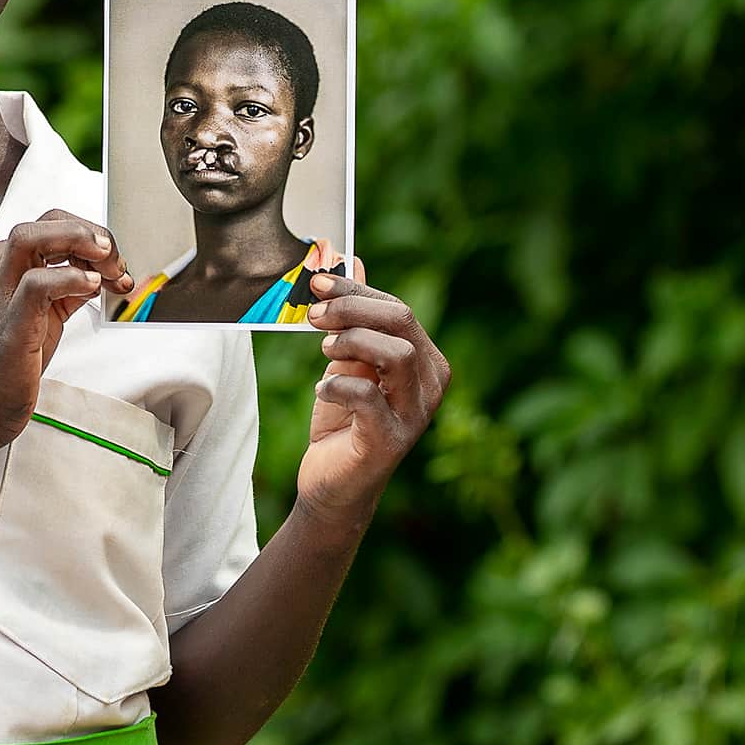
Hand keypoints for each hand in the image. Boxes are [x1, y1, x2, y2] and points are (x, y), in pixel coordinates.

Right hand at [0, 210, 135, 454]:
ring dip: (78, 242)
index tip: (116, 265)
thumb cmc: (3, 367)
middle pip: (46, 222)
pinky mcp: (7, 321)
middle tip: (116, 261)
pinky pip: (37, 282)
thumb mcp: (43, 316)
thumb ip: (66, 290)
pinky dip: (70, 278)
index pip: (51, 225)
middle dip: (91, 233)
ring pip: (30, 237)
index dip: (91, 237)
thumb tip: (100, 274)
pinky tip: (91, 288)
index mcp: (3, 266)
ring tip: (107, 265)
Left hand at [298, 258, 451, 526]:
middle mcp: (431, 386)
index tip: (315, 283)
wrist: (332, 483)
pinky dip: (339, 384)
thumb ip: (353, 316)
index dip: (356, 292)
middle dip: (352, 310)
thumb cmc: (344, 419)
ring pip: (396, 354)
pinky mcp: (390, 441)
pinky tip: (324, 388)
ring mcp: (415, 415)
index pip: (398, 311)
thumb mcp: (346, 360)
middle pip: (401, 324)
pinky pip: (368, 397)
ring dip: (352, 343)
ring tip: (324, 351)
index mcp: (426, 361)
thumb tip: (348, 260)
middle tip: (313, 313)